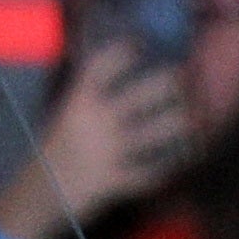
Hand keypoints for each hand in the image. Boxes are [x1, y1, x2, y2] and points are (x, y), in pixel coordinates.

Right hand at [12, 43, 196, 236]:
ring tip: (196, 118)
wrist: (42, 195)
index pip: (101, 68)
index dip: (122, 53)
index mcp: (77, 104)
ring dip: (181, 124)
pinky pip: (154, 173)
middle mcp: (94, 123)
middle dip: (169, 84)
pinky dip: (173, 166)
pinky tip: (190, 157)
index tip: (140, 44)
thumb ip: (91, 100)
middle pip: (141, 95)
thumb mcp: (68, 118)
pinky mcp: (117, 181)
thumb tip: (121, 78)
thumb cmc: (59, 151)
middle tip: (185, 78)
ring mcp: (107, 153)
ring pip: (156, 133)